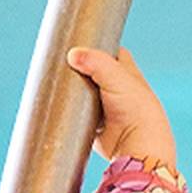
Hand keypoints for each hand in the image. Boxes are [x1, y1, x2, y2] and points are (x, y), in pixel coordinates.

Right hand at [67, 46, 177, 168]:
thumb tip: (73, 54)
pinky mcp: (94, 126)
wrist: (135, 145)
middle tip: (60, 67)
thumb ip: (96, 63)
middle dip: (78, 71)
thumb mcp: (117, 79)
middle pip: (93, 74)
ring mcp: (105, 108)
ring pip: (84, 95)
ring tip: (55, 86)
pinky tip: (60, 108)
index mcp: (127, 73)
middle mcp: (117, 89)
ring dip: (73, 93)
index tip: (76, 47)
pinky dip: (71, 113)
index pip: (111, 53)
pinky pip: (78, 116)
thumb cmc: (136, 110)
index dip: (96, 49)